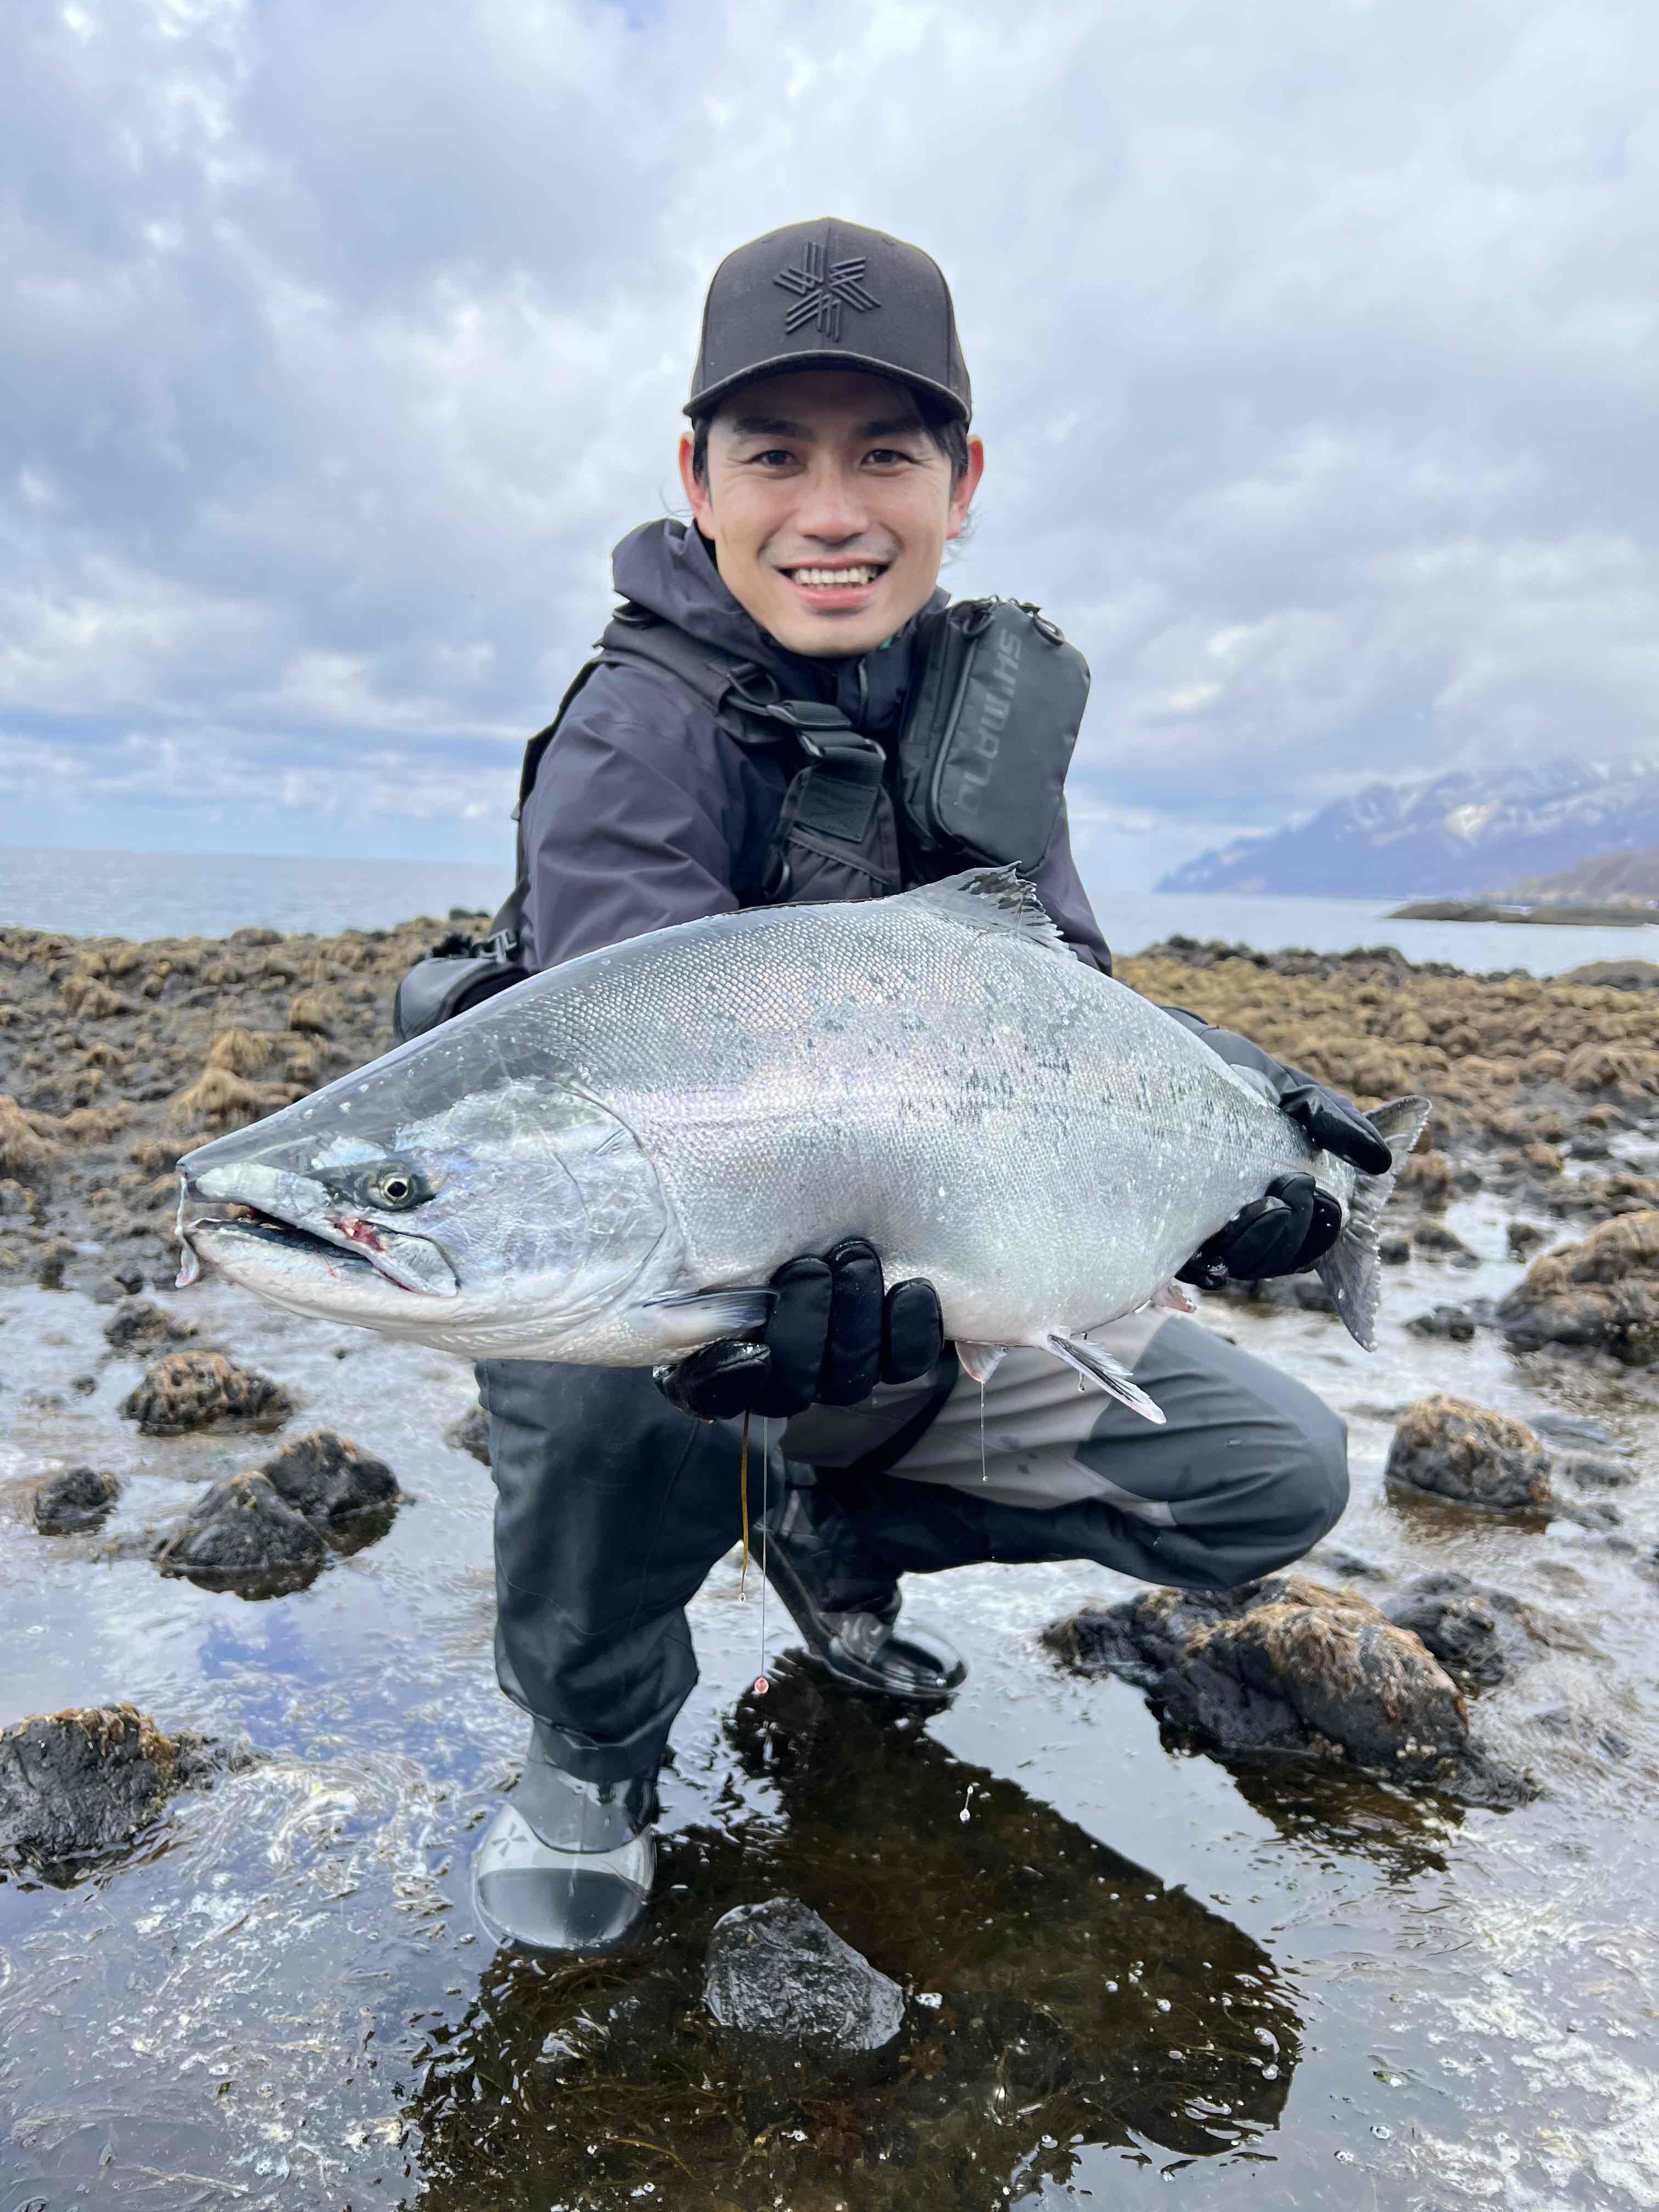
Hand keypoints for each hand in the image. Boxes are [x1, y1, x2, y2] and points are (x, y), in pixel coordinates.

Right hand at [653, 1238, 943, 1420]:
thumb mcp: (689, 1255)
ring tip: (856, 1259)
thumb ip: (680, 1286)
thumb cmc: (727, 1234)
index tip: (753, 1347)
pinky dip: (913, 1329)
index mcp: (710, 1361)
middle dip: (809, 1325)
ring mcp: (833, 1368)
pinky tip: (911, 1290)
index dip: (733, 1379)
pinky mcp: (887, 1349)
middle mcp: (775, 1379)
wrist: (788, 1212)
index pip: (715, 1391)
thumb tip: (710, 1319)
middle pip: (795, 1386)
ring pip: (851, 1375)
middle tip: (814, 1266)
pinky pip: (906, 1361)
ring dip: (857, 1319)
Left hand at [1163, 1008, 1391, 1284]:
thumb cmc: (1244, 1082)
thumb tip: (1381, 1161)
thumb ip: (1337, 1124)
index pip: (1313, 1242)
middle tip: (1292, 1184)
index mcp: (1289, 1201)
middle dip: (1293, 1232)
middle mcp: (1252, 1223)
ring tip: (1265, 1202)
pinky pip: (1192, 1263)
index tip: (1323, 1195)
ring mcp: (1211, 1228)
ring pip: (1243, 1265)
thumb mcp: (1298, 1096)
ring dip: (1259, 1244)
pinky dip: (1208, 1262)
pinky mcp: (1169, 1227)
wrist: (1178, 1062)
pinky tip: (1217, 1240)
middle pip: (1281, 1259)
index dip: (1322, 1232)